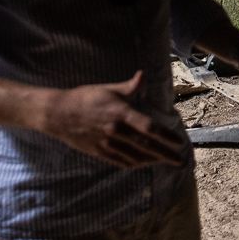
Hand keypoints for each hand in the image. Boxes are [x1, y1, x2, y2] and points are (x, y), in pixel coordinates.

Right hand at [43, 71, 184, 166]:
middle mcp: (116, 131)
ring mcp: (107, 144)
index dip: (166, 136)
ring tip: (167, 162)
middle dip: (165, 154)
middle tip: (181, 161)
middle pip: (146, 146)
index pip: (149, 127)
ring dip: (153, 161)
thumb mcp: (108, 89)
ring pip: (135, 157)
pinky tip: (145, 163)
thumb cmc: (85, 98)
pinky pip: (122, 161)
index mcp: (120, 113)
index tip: (179, 142)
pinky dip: (136, 164)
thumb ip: (129, 86)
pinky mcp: (100, 152)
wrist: (58, 114)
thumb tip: (143, 75)